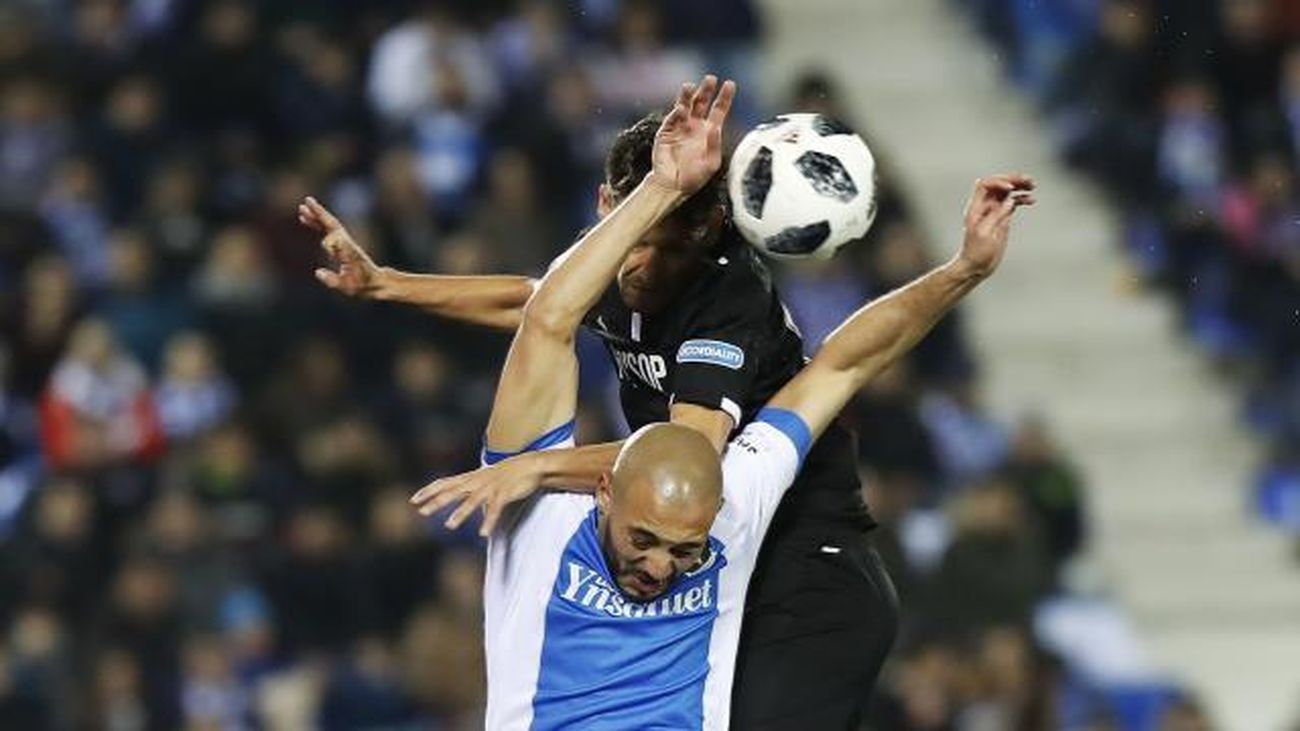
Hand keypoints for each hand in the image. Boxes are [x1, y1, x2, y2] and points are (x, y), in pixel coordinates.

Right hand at [298, 196, 382, 297]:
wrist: (374, 281)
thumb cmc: (362, 284)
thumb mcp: (348, 287)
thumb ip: (333, 281)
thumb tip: (318, 272)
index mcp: (349, 252)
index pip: (339, 241)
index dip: (331, 241)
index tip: (325, 246)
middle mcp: (346, 243)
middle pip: (332, 225)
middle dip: (321, 214)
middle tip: (307, 201)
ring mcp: (343, 242)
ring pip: (328, 225)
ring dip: (316, 216)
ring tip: (302, 207)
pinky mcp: (340, 244)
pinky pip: (325, 230)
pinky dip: (315, 223)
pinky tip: (304, 219)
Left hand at [409, 452, 544, 536]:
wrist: (529, 465)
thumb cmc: (504, 475)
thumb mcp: (482, 480)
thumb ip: (469, 488)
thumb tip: (458, 497)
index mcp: (469, 478)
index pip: (444, 483)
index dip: (428, 491)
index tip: (412, 500)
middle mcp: (476, 481)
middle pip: (452, 491)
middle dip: (436, 502)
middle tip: (421, 512)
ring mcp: (490, 487)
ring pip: (472, 500)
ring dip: (460, 513)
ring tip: (449, 525)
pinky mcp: (504, 493)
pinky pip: (495, 509)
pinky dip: (489, 521)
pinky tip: (483, 533)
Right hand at [648, 74, 736, 195]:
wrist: (672, 187)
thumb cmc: (694, 178)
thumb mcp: (711, 164)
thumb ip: (715, 145)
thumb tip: (716, 128)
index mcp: (709, 132)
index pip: (719, 110)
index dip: (724, 97)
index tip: (730, 84)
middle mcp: (695, 126)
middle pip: (701, 103)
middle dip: (706, 90)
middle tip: (710, 78)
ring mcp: (680, 127)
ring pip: (684, 106)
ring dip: (687, 96)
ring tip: (689, 86)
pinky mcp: (665, 133)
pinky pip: (671, 119)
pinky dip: (676, 113)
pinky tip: (681, 109)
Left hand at [956, 173, 1035, 278]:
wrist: (976, 266)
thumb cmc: (976, 252)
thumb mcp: (986, 233)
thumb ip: (997, 215)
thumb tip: (1010, 200)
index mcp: (976, 208)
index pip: (985, 185)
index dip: (999, 182)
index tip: (1011, 188)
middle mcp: (984, 207)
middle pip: (998, 185)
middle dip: (1013, 180)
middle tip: (1029, 181)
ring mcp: (994, 211)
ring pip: (1007, 192)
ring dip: (1019, 186)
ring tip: (1032, 185)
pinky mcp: (1002, 218)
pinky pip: (1012, 203)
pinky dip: (1021, 199)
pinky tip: (1031, 200)